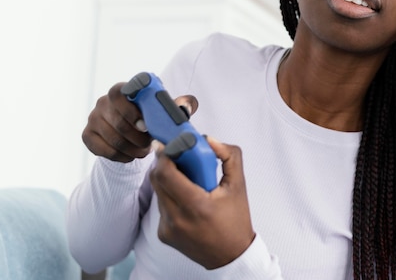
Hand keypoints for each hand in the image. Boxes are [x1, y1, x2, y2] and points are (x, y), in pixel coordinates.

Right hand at [82, 82, 197, 162]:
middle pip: (118, 122)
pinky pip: (103, 150)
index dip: (131, 111)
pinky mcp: (87, 135)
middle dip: (138, 138)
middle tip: (150, 145)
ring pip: (113, 139)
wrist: (132, 134)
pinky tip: (130, 156)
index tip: (146, 125)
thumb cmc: (152, 117)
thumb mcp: (166, 110)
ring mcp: (93, 118)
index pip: (119, 93)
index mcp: (122, 90)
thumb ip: (180, 105)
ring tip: (144, 151)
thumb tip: (186, 108)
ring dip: (132, 149)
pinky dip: (120, 156)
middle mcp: (103, 101)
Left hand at [150, 137, 254, 269]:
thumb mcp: (238, 185)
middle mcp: (177, 218)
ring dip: (168, 180)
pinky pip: (161, 207)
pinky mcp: (163, 234)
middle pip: (157, 180)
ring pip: (158, 192)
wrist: (231, 255)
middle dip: (165, 163)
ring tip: (187, 179)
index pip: (166, 173)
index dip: (165, 155)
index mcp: (196, 205)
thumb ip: (229, 156)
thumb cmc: (236, 220)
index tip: (171, 144)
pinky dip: (170, 197)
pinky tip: (187, 199)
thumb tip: (208, 140)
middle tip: (177, 155)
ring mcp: (168, 228)